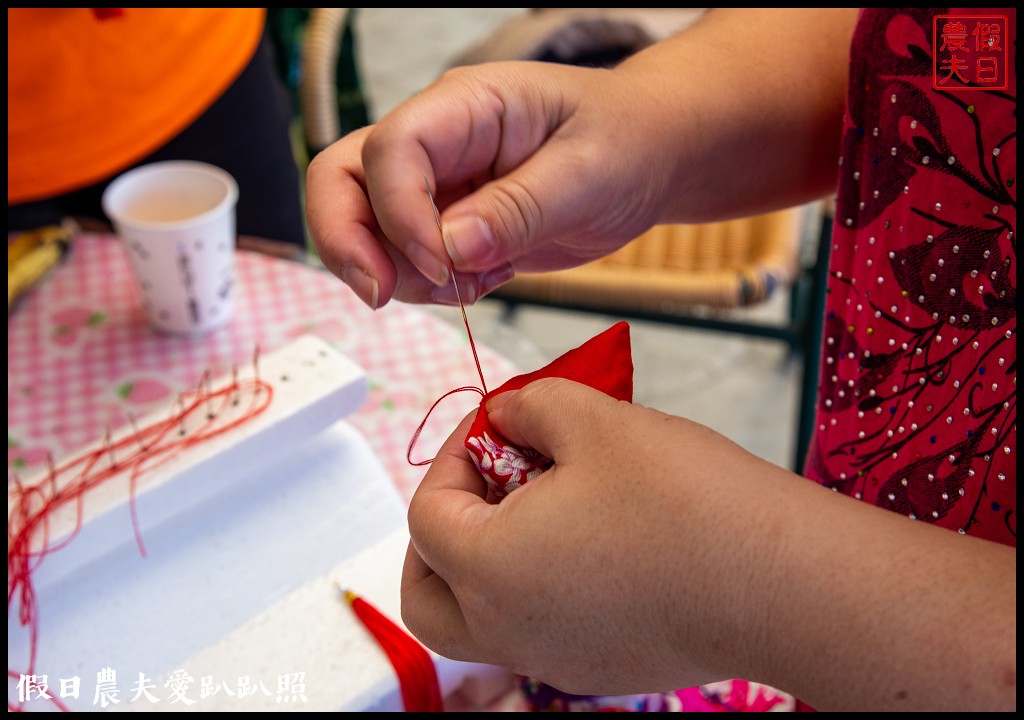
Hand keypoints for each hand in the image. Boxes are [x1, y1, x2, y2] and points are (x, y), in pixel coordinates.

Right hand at [305, 61, 670, 307]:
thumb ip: (520, 208)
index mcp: (465, 106)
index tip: (440, 262)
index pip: (391, 150)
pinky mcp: (448, 227)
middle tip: (380, 295)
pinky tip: (488, 280)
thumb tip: (450, 248)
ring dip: (403, 277)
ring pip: (366, 231)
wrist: (650, 159)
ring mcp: (437, 187)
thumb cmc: (628, 140)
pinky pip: (408, 264)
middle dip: (346, 242)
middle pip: (341, 181)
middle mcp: (437, 143)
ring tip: (475, 283)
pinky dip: (433, 288)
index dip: (399, 213)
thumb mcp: (588, 171)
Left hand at [401, 377, 1015, 708]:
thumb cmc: (680, 494)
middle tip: (482, 486)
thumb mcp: (590, 418)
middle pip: (427, 593)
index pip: (426, 514)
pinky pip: (536, 630)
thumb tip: (505, 417)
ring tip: (540, 507)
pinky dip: (534, 588)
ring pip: (479, 621)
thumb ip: (527, 408)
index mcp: (486, 570)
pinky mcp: (600, 670)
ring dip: (485, 563)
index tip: (498, 425)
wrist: (778, 577)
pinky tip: (590, 541)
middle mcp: (506, 630)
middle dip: (440, 533)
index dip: (452, 455)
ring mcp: (553, 659)